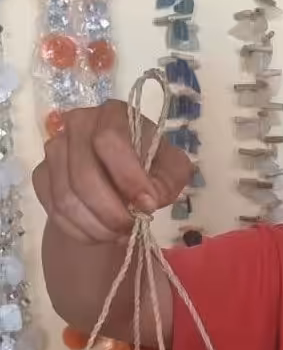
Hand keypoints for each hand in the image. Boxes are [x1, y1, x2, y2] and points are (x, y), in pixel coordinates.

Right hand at [32, 100, 192, 244]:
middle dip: (112, 213)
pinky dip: (81, 231)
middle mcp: (77, 124)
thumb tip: (148, 200)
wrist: (119, 173)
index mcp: (113, 115)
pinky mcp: (42, 175)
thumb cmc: (150, 166)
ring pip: (66, 198)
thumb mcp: (173, 168)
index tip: (148, 205)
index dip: (129, 178)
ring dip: (97, 226)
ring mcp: (55, 149)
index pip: (109, 142)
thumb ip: (171, 179)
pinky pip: (55, 211)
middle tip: (131, 228)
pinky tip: (101, 234)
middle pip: (84, 176)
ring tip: (119, 234)